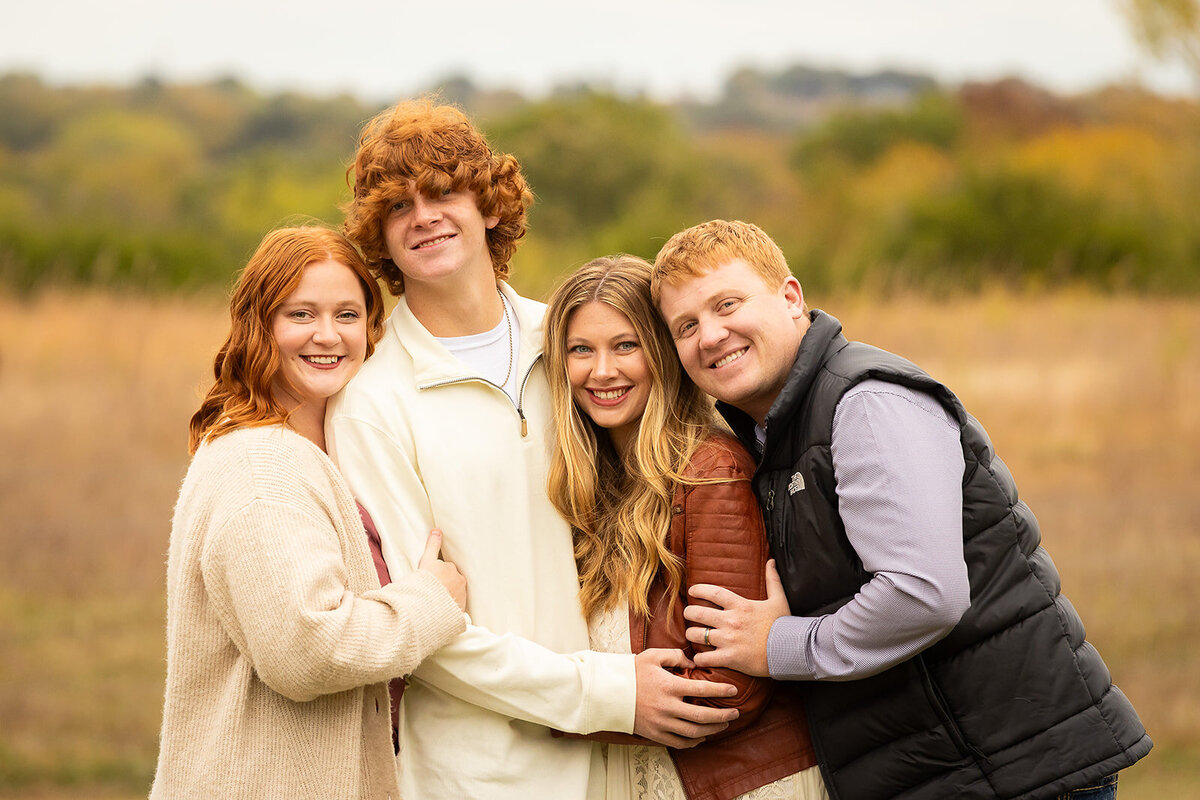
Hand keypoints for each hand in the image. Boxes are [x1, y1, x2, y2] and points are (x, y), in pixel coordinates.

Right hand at [417, 529, 466, 610]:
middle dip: (444, 583)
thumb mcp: (427, 561)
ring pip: (455, 592)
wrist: (428, 605)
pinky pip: (456, 605)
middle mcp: (459, 581)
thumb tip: (437, 530)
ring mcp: (461, 595)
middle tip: (432, 589)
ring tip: (436, 600)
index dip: (438, 573)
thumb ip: (432, 545)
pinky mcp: (460, 608)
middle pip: (452, 580)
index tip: (433, 578)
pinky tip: (441, 608)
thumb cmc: (426, 582)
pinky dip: (450, 606)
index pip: (446, 569)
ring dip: (448, 594)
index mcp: (452, 569)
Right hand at [632, 648, 738, 747]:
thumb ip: (676, 656)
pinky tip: (702, 736)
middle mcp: (668, 707)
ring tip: (723, 724)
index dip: (721, 691)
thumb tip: (693, 663)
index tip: (733, 690)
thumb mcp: (653, 656)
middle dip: (723, 716)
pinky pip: (679, 742)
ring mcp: (662, 723)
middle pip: (703, 716)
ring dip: (712, 729)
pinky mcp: (655, 734)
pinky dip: (694, 741)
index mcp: (669, 686)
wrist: (608, 693)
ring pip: (694, 732)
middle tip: (735, 713)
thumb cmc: (632, 671)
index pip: (702, 690)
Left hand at [683, 559, 790, 676]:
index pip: (713, 592)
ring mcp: (728, 640)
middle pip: (698, 612)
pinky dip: (699, 658)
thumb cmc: (784, 625)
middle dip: (689, 612)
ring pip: (697, 634)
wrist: (792, 650)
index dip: (699, 590)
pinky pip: (705, 658)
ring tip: (692, 634)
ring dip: (692, 634)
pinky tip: (700, 657)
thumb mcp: (779, 600)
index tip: (692, 591)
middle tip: (689, 614)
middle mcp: (731, 621)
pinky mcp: (729, 658)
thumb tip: (771, 561)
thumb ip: (772, 580)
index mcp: (740, 606)